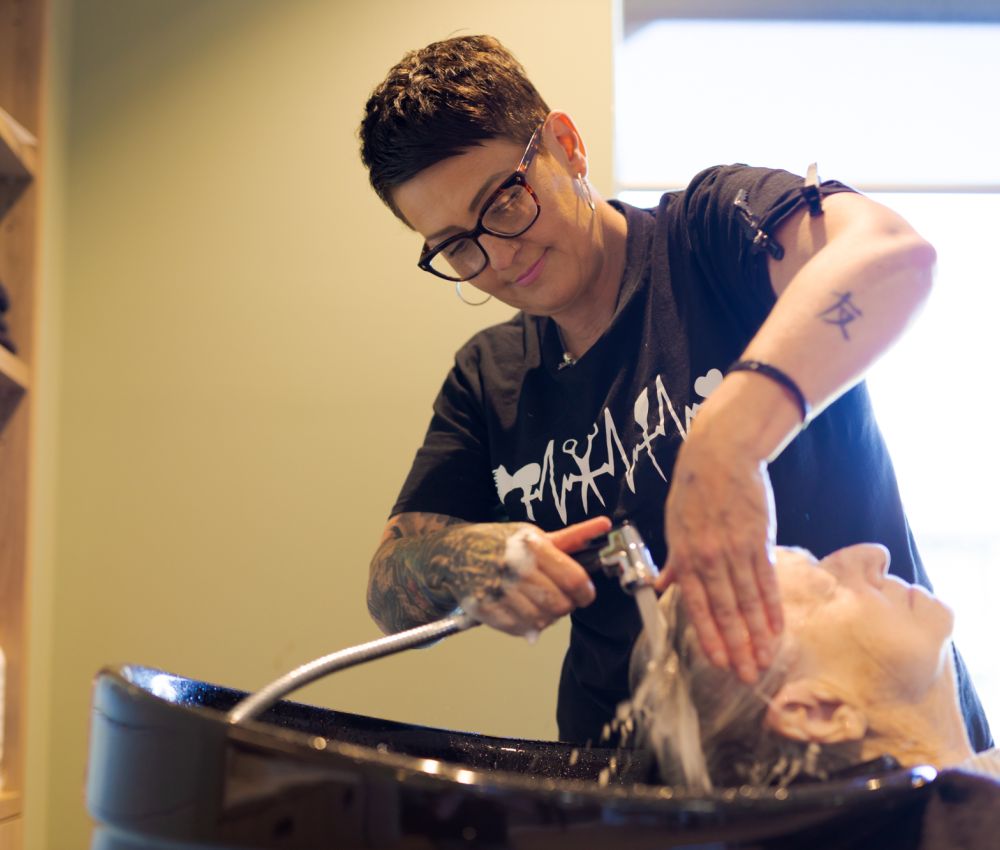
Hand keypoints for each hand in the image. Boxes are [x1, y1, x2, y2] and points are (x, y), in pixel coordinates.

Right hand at [456, 516, 610, 636]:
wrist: (455, 552)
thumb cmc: (498, 542)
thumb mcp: (533, 534)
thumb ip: (571, 537)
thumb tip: (605, 526)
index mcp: (532, 546)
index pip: (574, 580)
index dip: (586, 593)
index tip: (584, 594)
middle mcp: (516, 568)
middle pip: (561, 605)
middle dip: (565, 605)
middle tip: (559, 599)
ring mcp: (500, 591)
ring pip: (543, 620)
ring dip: (546, 617)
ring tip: (537, 603)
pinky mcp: (487, 610)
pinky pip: (521, 629)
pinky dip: (527, 625)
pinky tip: (522, 610)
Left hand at [659, 431, 782, 682]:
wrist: (721, 456)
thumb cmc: (693, 491)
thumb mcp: (673, 526)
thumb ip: (673, 562)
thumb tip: (663, 587)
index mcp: (685, 556)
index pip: (697, 605)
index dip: (709, 635)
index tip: (719, 662)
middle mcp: (710, 558)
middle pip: (726, 610)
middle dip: (737, 646)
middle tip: (748, 677)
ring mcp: (736, 550)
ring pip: (749, 601)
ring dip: (758, 635)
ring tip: (765, 661)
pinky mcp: (760, 541)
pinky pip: (767, 580)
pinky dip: (773, 607)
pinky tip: (777, 629)